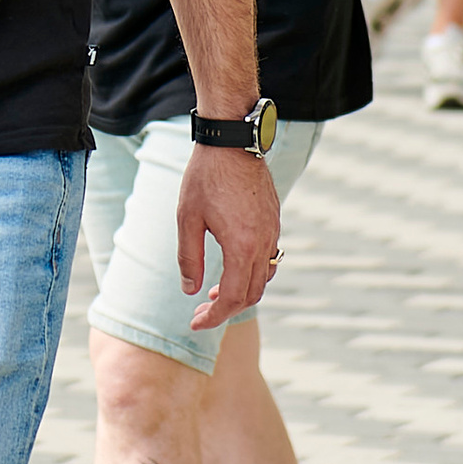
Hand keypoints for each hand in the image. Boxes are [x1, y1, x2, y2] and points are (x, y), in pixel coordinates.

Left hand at [177, 142, 280, 328]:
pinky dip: (252, 273)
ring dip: (242, 292)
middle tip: (201, 311)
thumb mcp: (187, 219)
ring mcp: (272, 231)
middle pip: (252, 294)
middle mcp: (263, 242)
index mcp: (242, 246)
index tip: (196, 322)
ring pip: (264, 278)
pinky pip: (269, 258)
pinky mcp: (274, 221)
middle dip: (227, 309)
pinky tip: (232, 266)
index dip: (215, 317)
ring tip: (215, 292)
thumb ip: (189, 258)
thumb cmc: (206, 177)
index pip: (234, 298)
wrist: (233, 141)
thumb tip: (190, 290)